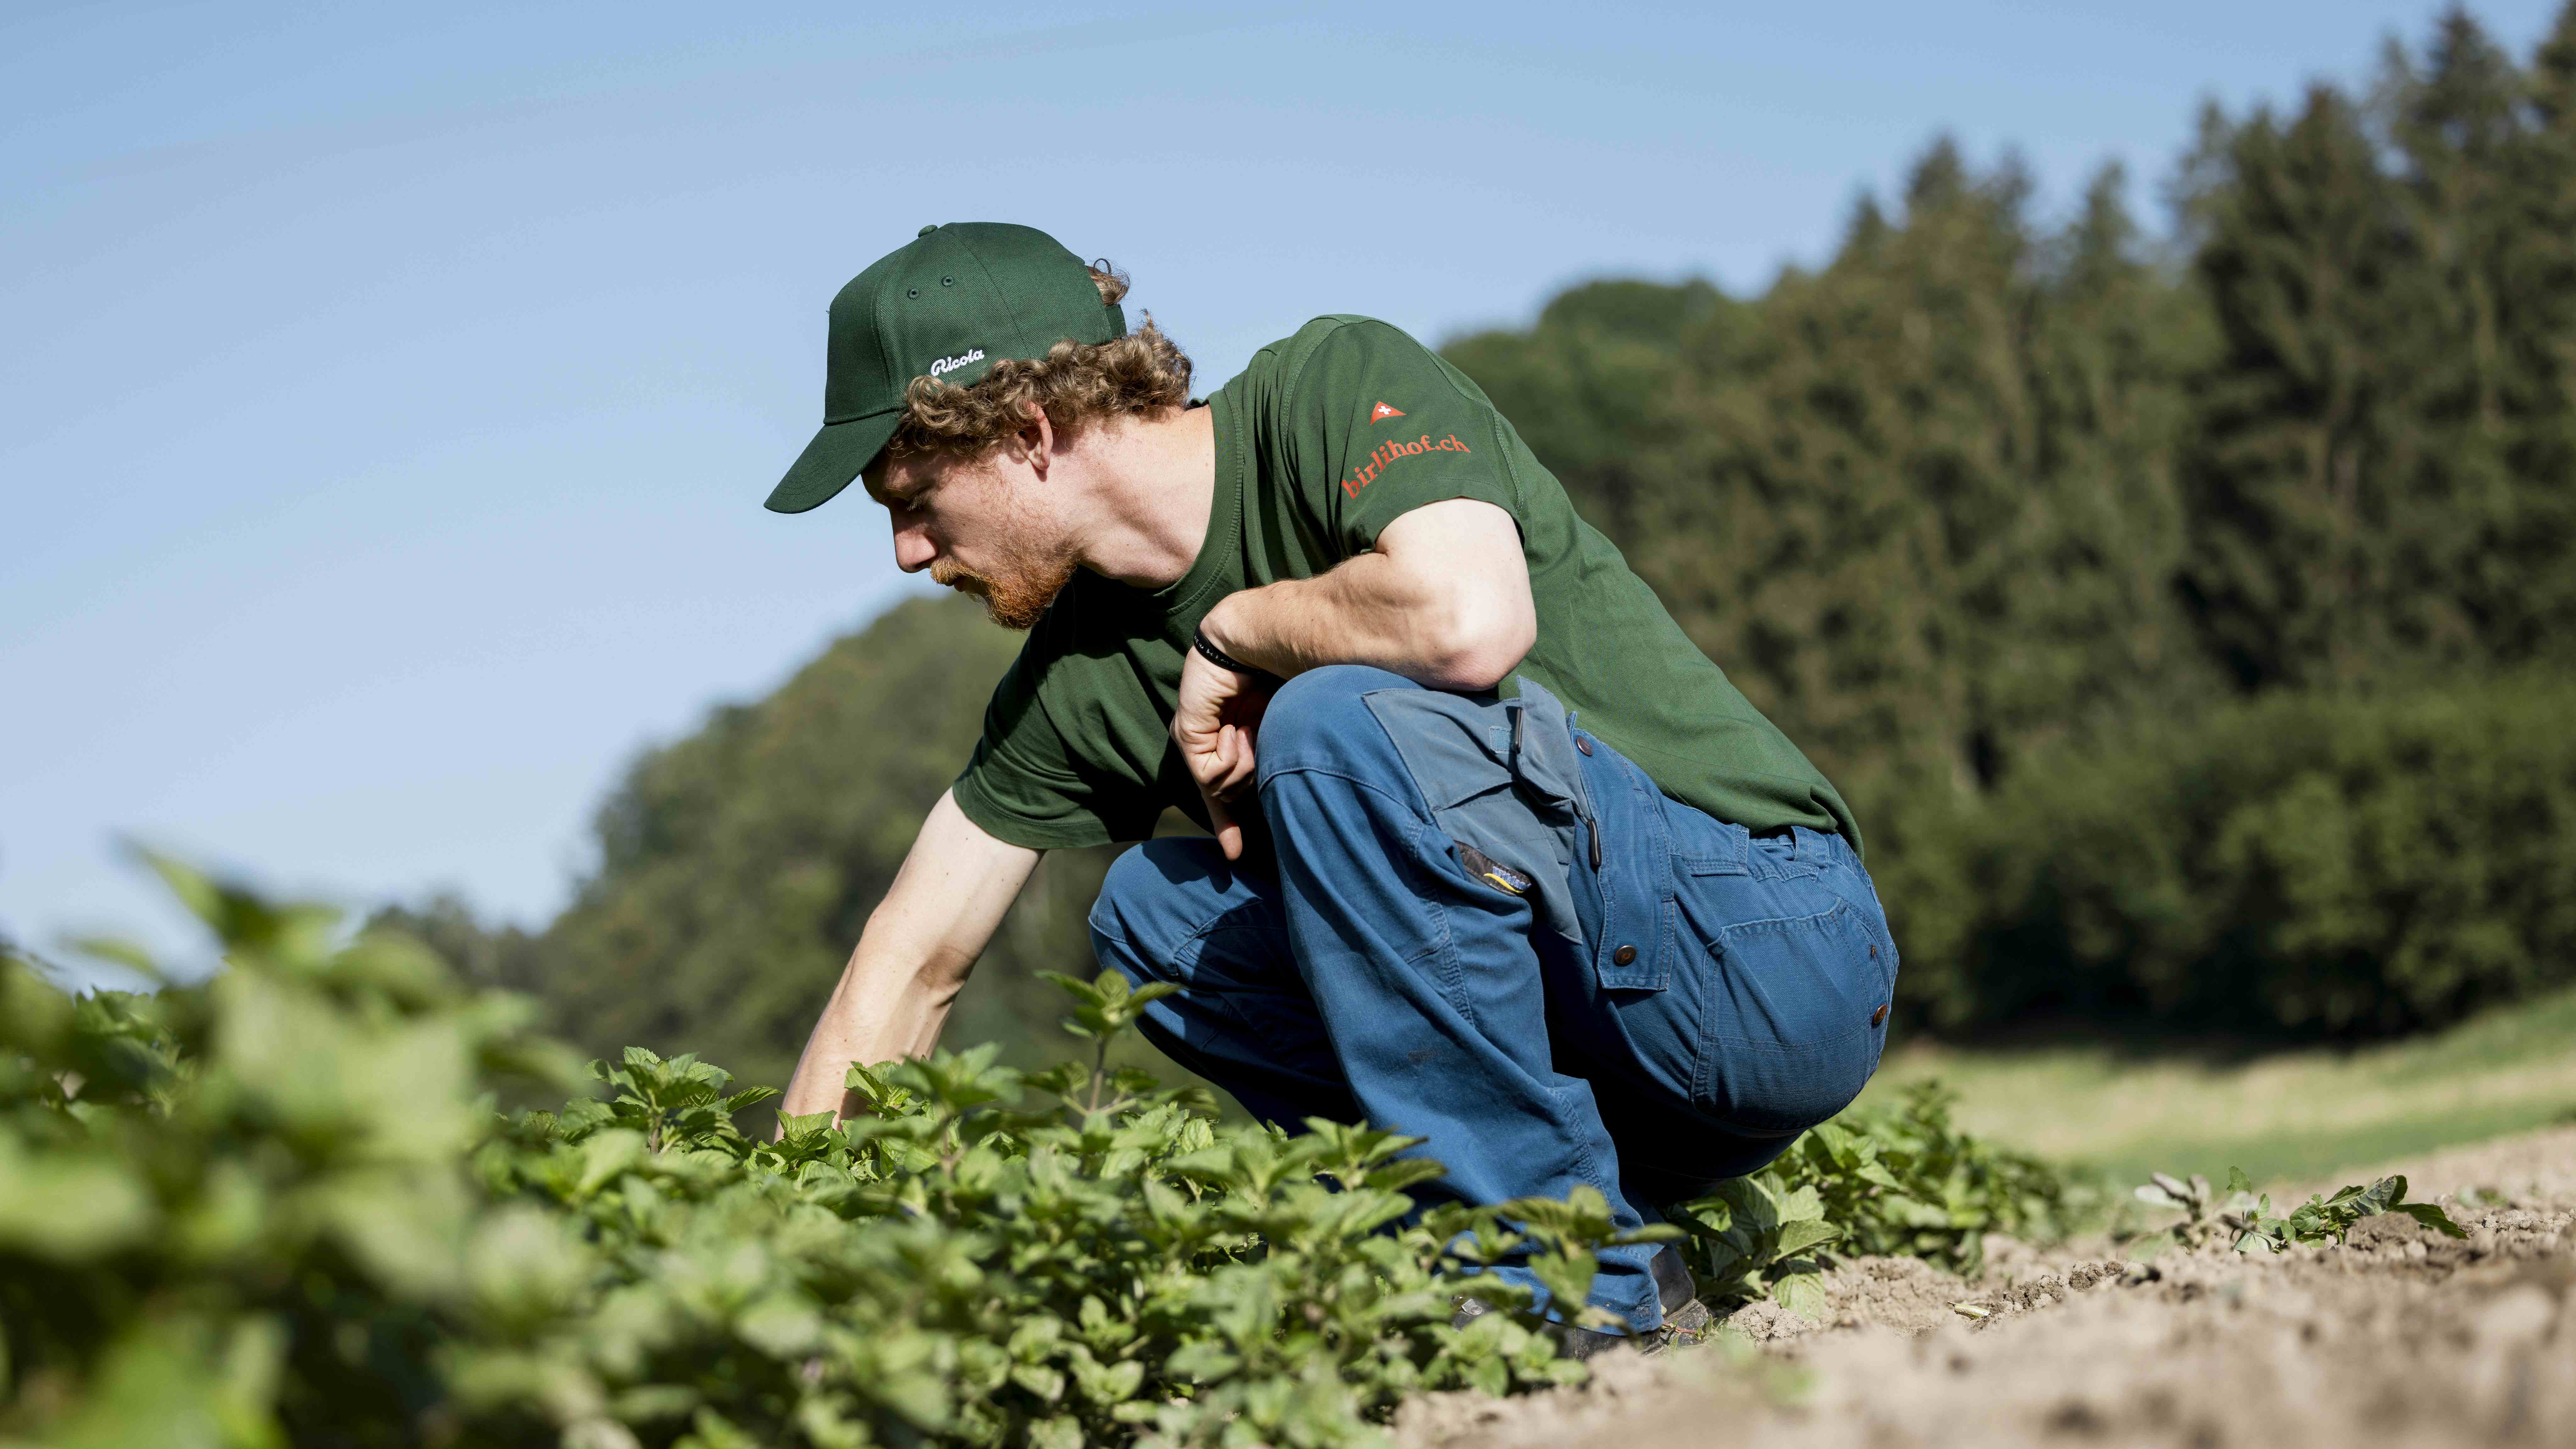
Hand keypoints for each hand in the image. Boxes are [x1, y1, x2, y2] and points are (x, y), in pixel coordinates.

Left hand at [1173, 647, 1274, 859]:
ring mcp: (1193, 738)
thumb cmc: (1278, 677)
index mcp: (1227, 738)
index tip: (1234, 855)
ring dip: (1244, 763)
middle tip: (1253, 739)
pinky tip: (1234, 729)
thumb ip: (1275, 759)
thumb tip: (1293, 792)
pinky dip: (1231, 757)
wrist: (1258, 643)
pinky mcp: (1185, 736)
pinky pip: (1210, 776)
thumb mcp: (1280, 730)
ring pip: (1220, 789)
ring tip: (1247, 728)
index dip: (1228, 823)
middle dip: (1245, 781)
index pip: (1222, 792)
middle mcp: (1206, 741)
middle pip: (1222, 796)